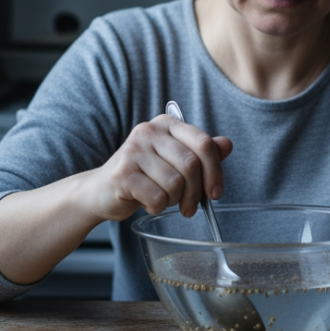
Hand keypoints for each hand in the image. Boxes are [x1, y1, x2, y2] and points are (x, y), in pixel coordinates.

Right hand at [88, 114, 232, 221]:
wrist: (102, 191)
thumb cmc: (144, 176)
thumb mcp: (175, 161)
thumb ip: (200, 152)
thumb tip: (227, 144)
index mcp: (166, 123)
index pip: (204, 144)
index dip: (215, 172)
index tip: (215, 193)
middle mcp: (148, 131)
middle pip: (192, 165)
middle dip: (195, 193)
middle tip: (189, 207)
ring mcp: (133, 151)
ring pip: (175, 183)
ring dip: (173, 200)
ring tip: (161, 198)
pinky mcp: (122, 173)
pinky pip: (157, 197)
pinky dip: (157, 207)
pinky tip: (147, 202)